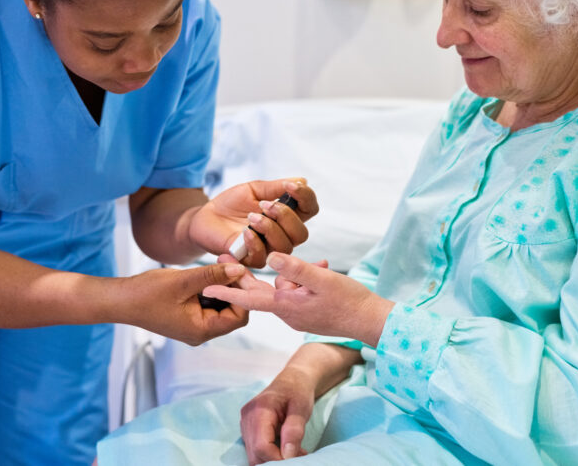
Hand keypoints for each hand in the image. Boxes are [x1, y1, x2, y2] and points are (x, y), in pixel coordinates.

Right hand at [122, 263, 248, 345]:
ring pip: (222, 307)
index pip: (239, 316)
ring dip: (224, 286)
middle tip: (231, 263)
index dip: (243, 293)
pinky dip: (212, 289)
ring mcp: (195, 326)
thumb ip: (212, 276)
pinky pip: (210, 304)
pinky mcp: (189, 317)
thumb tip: (239, 270)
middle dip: (235, 287)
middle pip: (233, 312)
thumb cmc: (147, 293)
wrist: (121, 300)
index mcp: (202, 330)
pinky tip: (208, 272)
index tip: (239, 270)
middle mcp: (201, 332)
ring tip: (220, 264)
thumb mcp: (183, 281)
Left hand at [189, 179, 317, 267]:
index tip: (290, 186)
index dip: (306, 197)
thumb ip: (275, 188)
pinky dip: (255, 242)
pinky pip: (262, 257)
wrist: (206, 217)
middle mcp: (282, 234)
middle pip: (301, 233)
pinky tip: (244, 232)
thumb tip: (302, 181)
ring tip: (251, 217)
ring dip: (269, 228)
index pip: (309, 209)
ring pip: (284, 246)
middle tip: (265, 205)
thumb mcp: (253, 190)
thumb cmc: (231, 204)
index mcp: (287, 215)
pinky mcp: (251, 261)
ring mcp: (268, 249)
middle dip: (286, 217)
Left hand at [205, 253, 393, 346]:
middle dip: (244, 274)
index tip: (206, 287)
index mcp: (286, 306)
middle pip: (259, 290)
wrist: (371, 321)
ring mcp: (298, 313)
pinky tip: (322, 268)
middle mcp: (288, 312)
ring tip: (317, 264)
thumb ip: (296, 268)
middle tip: (227, 256)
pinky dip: (303, 278)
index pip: (249, 297)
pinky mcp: (308, 311)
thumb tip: (272, 257)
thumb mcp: (322, 279)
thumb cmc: (349, 301)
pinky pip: (297, 290)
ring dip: (290, 272)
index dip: (227, 291)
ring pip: (283, 286)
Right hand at [241, 366, 316, 463]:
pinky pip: (254, 450)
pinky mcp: (247, 429)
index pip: (261, 446)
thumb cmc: (298, 391)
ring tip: (294, 452)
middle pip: (255, 454)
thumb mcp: (302, 409)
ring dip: (273, 460)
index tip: (297, 459)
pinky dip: (270, 456)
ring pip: (253, 455)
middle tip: (300, 456)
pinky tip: (286, 450)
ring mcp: (245, 424)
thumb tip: (288, 456)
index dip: (278, 459)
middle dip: (276, 461)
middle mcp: (247, 417)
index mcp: (259, 410)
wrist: (292, 380)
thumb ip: (294, 431)